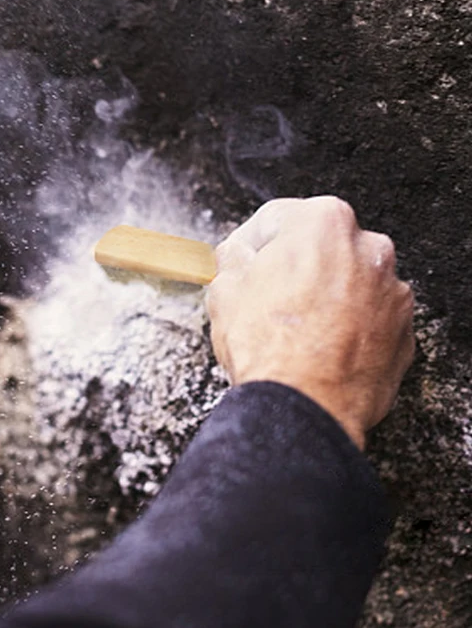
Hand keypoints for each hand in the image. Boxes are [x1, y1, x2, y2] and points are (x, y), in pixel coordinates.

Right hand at [206, 196, 414, 449]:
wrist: (303, 408)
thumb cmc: (266, 347)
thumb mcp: (224, 291)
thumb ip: (234, 260)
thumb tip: (238, 257)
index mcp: (323, 222)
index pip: (276, 219)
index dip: (248, 244)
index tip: (237, 263)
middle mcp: (368, 247)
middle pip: (319, 250)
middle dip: (292, 270)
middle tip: (263, 300)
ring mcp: (392, 291)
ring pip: (347, 284)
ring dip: (322, 299)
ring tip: (293, 334)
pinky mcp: (403, 332)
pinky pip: (368, 320)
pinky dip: (347, 329)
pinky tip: (318, 351)